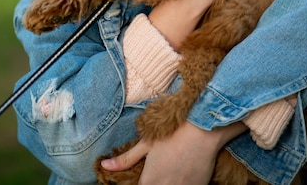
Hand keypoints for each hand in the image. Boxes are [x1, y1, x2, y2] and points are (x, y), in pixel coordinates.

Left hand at [101, 120, 246, 184]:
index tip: (144, 178)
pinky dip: (182, 184)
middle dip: (155, 183)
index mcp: (149, 180)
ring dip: (167, 184)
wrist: (203, 128)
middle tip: (159, 172)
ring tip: (170, 173)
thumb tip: (104, 165)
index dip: (141, 184)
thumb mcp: (147, 143)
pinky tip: (182, 176)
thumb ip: (126, 159)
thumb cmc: (173, 132)